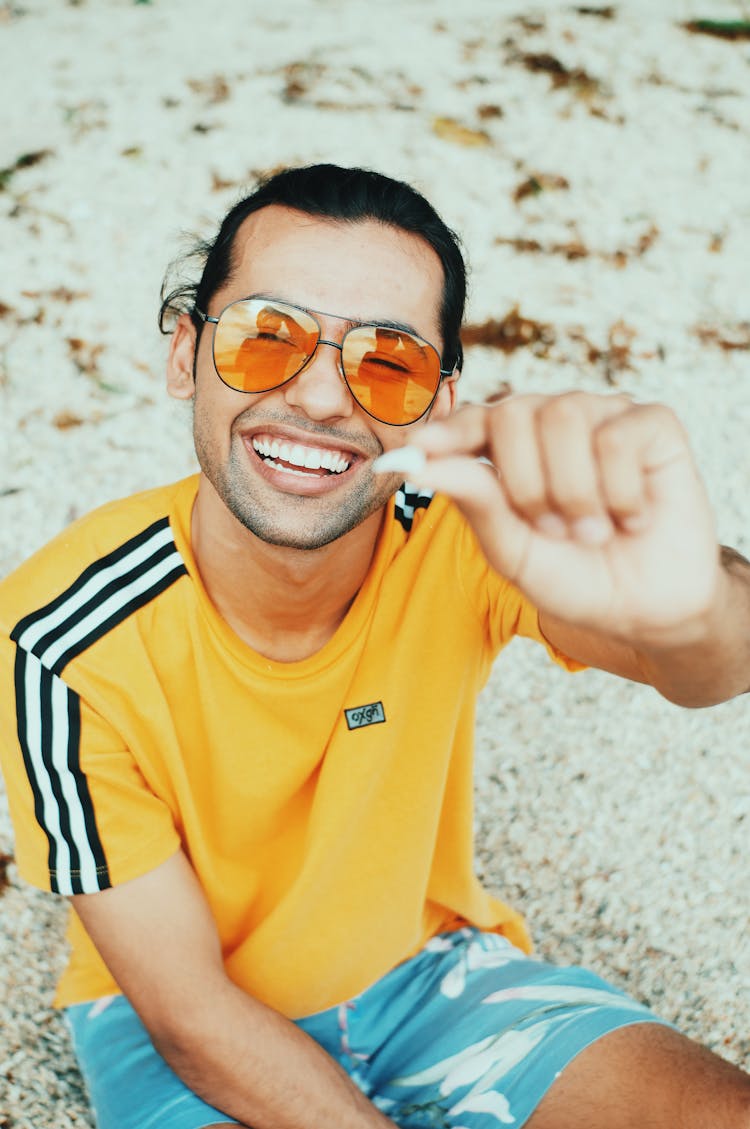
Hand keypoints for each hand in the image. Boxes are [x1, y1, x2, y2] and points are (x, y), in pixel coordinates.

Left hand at [393, 392, 721, 645]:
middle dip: (524, 483)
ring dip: (572, 491)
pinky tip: (632, 518)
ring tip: (592, 531)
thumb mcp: (513, 552)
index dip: (448, 431)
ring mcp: (603, 416)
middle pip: (512, 412)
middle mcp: (554, 421)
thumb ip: (474, 503)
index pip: (473, 420)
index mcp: (513, 448)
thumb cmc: (574, 576)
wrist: (646, 609)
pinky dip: (618, 491)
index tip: (421, 451)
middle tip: (552, 531)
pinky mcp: (652, 424)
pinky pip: (616, 436)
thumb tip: (421, 463)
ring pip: (563, 417)